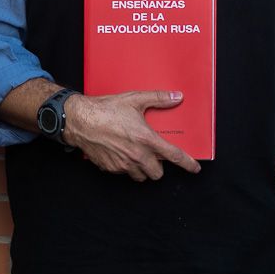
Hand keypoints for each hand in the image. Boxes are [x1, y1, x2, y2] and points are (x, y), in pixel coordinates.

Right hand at [63, 91, 200, 181]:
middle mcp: (137, 155)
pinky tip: (120, 153)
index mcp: (146, 139)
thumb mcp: (134, 99)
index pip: (174, 156)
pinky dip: (126, 167)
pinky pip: (124, 173)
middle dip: (158, 166)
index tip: (194, 168)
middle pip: (158, 174)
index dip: (187, 164)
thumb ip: (158, 98)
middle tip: (153, 155)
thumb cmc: (106, 109)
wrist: (79, 120)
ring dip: (143, 169)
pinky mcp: (111, 168)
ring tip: (137, 155)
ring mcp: (123, 164)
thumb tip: (176, 97)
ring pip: (141, 176)